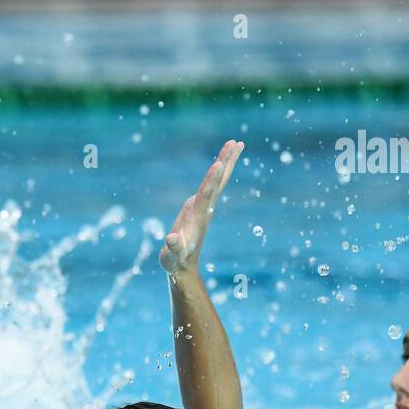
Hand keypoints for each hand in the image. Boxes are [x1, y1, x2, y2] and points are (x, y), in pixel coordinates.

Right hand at [158, 139, 242, 277]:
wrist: (183, 266)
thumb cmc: (175, 260)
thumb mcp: (171, 256)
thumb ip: (172, 247)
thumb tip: (171, 239)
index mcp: (198, 217)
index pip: (205, 195)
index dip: (211, 180)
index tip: (218, 164)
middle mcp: (205, 209)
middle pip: (219, 182)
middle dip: (226, 162)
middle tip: (236, 142)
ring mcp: (204, 206)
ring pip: (218, 180)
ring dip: (226, 161)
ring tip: (236, 143)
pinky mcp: (201, 206)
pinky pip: (212, 184)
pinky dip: (218, 171)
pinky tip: (221, 162)